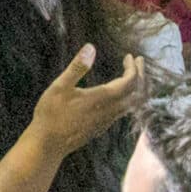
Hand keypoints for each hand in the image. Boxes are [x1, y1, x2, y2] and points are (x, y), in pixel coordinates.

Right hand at [27, 41, 145, 158]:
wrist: (49, 144)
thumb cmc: (51, 114)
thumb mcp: (60, 86)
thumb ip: (77, 67)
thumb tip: (91, 47)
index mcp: (103, 98)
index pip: (130, 82)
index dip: (134, 68)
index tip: (130, 56)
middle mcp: (111, 110)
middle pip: (137, 93)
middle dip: (141, 76)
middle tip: (138, 62)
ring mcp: (108, 120)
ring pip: (133, 104)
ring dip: (137, 88)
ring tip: (134, 75)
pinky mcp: (103, 126)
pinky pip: (125, 111)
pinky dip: (130, 98)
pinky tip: (120, 94)